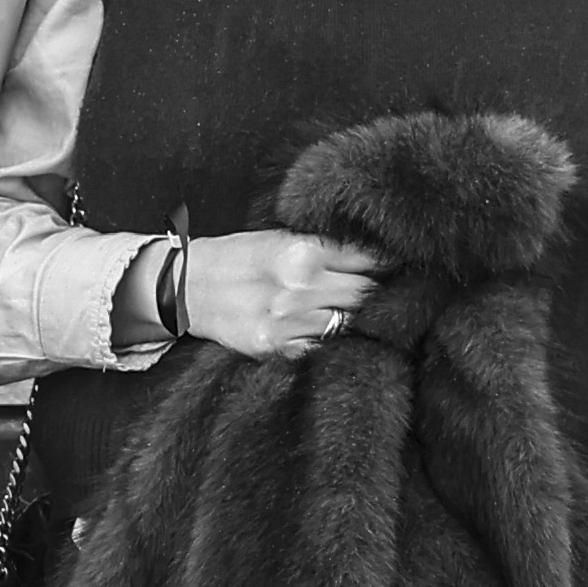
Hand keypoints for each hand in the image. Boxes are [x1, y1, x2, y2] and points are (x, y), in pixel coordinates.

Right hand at [177, 230, 388, 358]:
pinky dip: (327, 338)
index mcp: (301, 250)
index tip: (403, 266)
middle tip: (389, 292)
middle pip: (366, 294)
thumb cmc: (236, 258)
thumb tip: (376, 255)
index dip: (388, 263)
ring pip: (348, 322)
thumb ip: (323, 247)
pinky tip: (322, 328)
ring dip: (354, 318)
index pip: (367, 259)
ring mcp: (288, 321)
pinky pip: (322, 345)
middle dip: (378, 293)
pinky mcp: (278, 348)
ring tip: (353, 311)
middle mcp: (298, 286)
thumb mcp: (276, 238)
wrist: (184, 288)